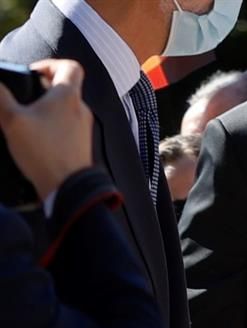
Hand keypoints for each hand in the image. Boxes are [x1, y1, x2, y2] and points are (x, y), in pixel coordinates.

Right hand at [0, 60, 91, 200]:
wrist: (68, 188)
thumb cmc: (43, 152)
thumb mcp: (12, 119)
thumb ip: (0, 97)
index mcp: (69, 97)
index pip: (70, 67)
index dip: (50, 64)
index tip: (32, 73)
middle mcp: (81, 110)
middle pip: (65, 87)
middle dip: (42, 88)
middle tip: (22, 97)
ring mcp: (83, 129)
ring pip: (65, 108)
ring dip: (45, 108)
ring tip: (25, 118)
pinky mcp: (81, 145)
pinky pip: (66, 126)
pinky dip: (52, 125)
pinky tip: (34, 136)